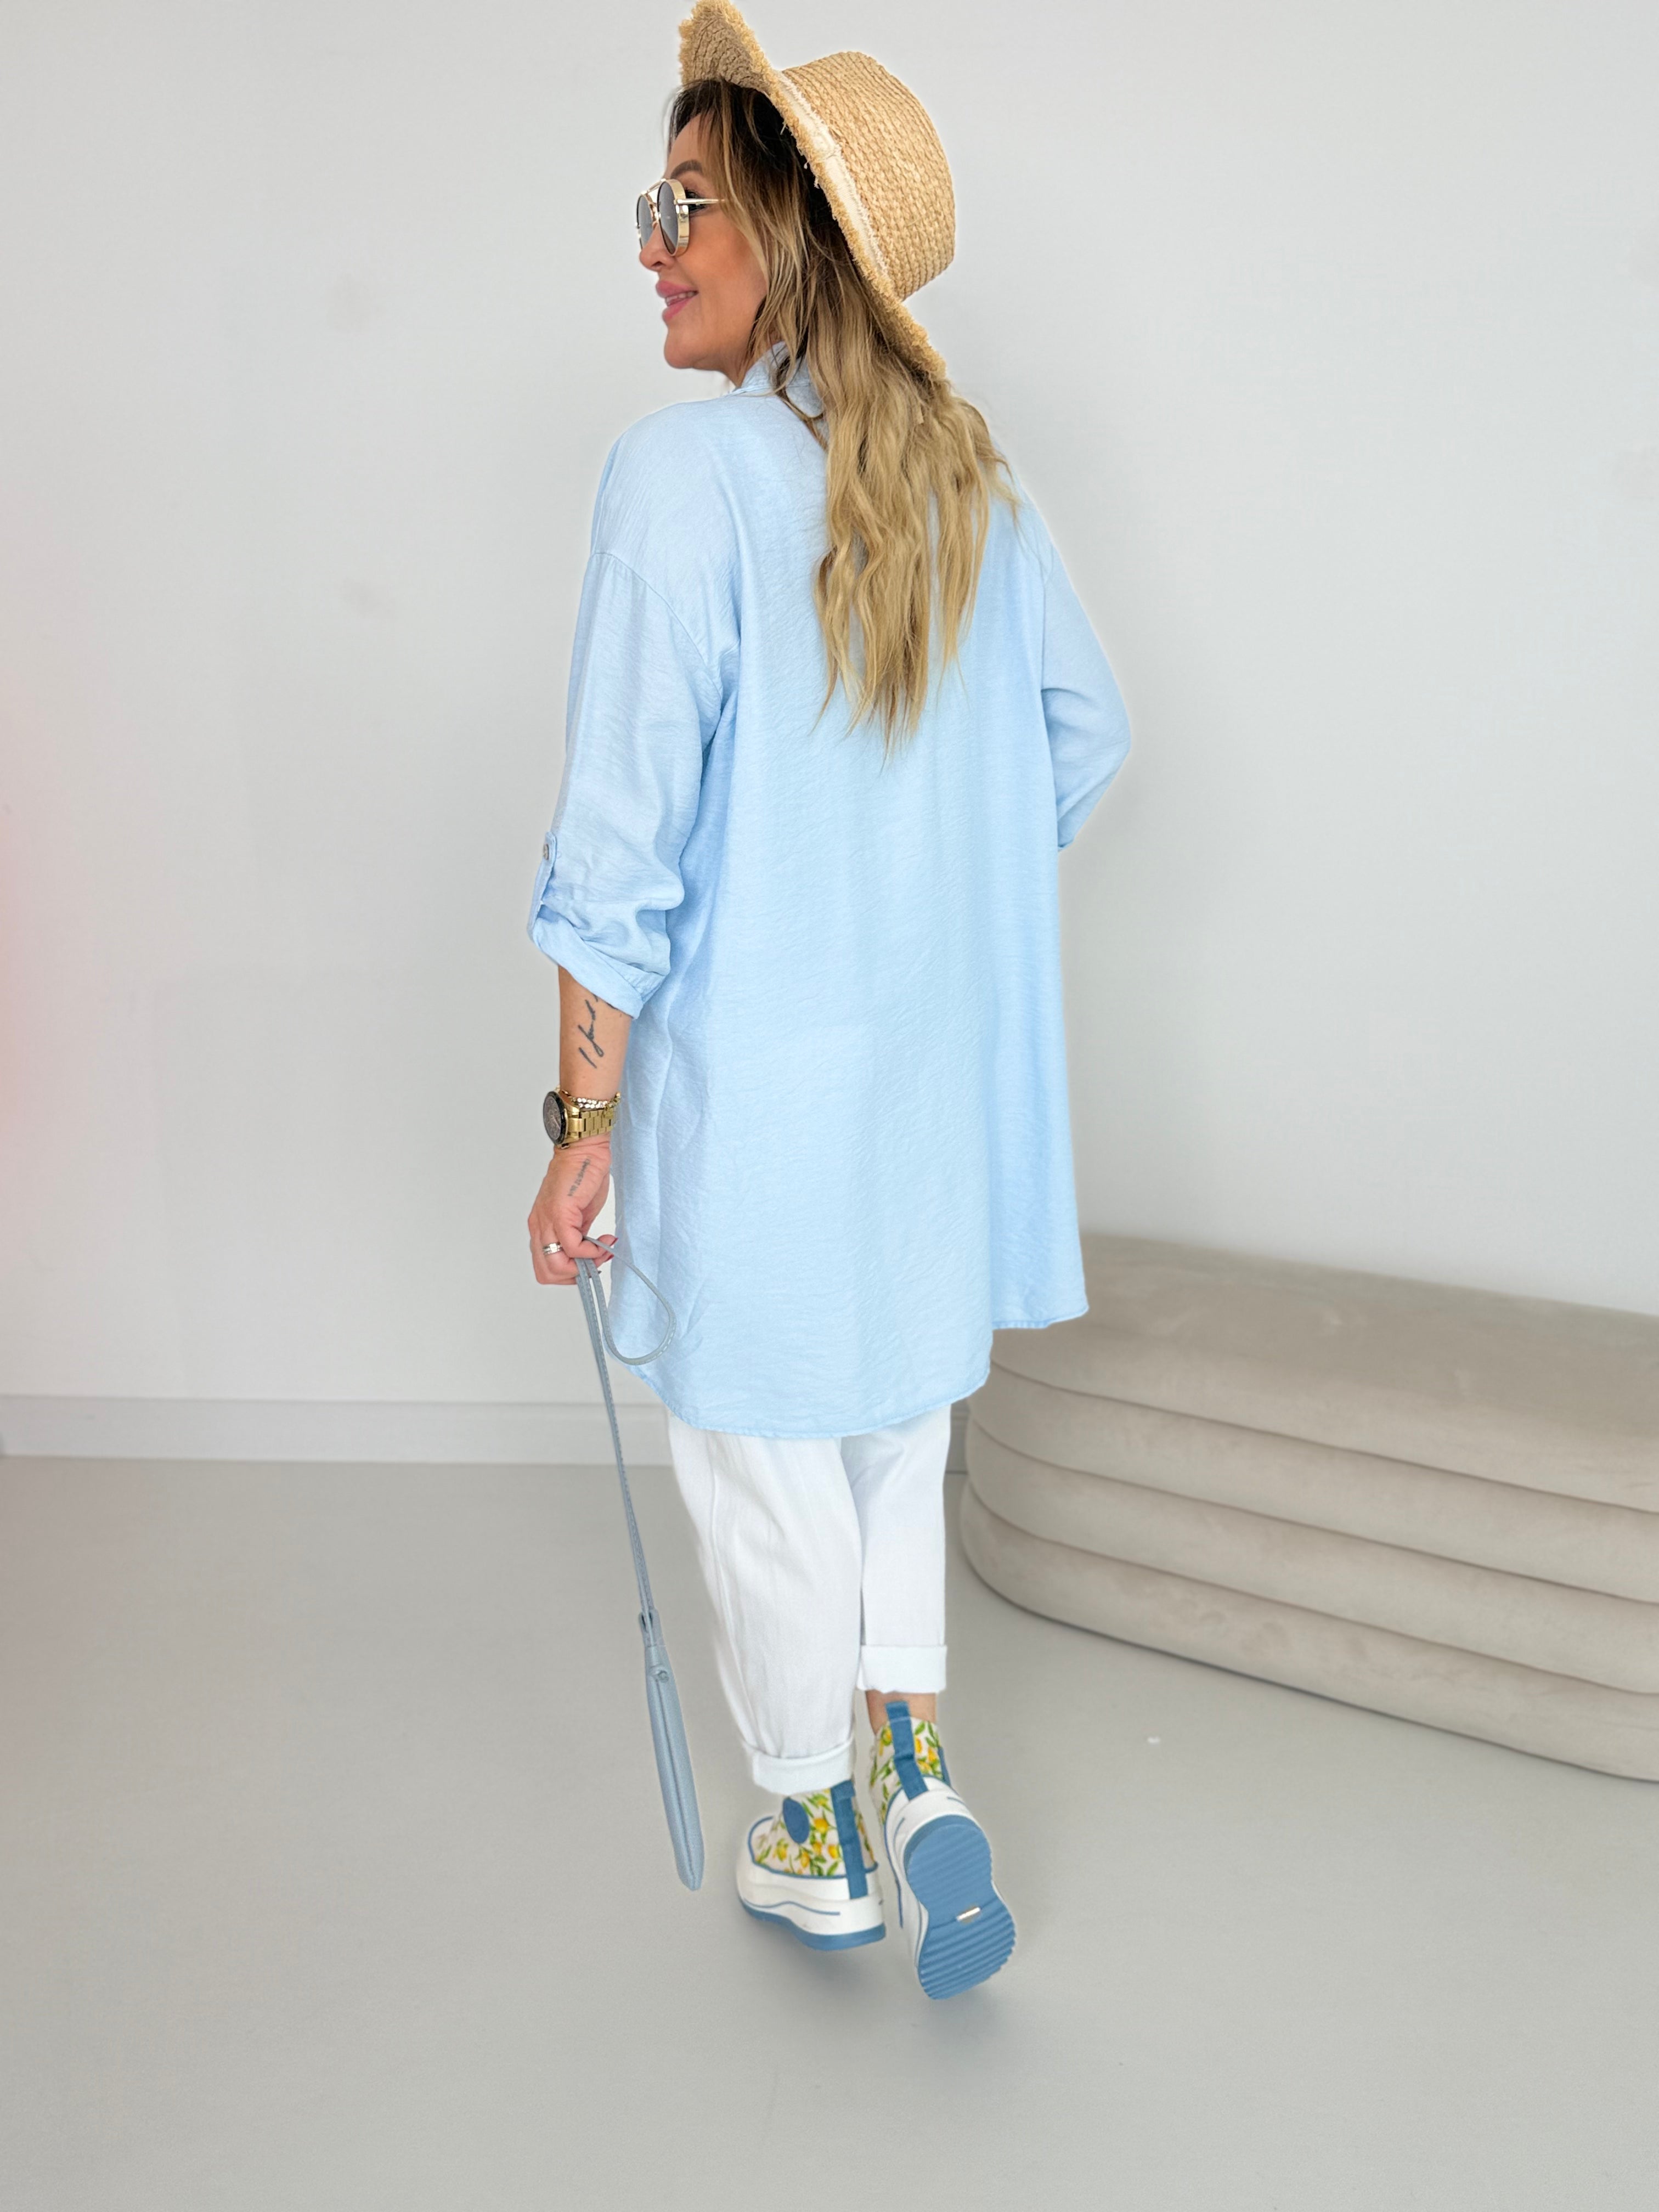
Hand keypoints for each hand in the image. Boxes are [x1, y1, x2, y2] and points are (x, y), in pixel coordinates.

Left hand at [528, 1137, 616, 1285]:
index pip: (544, 1268)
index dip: (568, 1275)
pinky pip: (572, 1247)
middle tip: (596, 1263)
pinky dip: (590, 1252)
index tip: (589, 1266)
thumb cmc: (583, 1176)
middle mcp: (538, 1227)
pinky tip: (604, 1242)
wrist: (585, 1150)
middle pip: (546, 1273)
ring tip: (603, 1252)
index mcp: (540, 1228)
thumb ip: (577, 1237)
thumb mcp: (579, 1217)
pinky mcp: (560, 1214)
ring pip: (555, 1266)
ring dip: (584, 1266)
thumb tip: (587, 1258)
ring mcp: (546, 1221)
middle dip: (575, 1276)